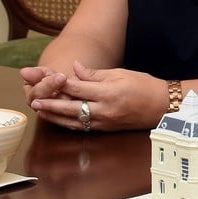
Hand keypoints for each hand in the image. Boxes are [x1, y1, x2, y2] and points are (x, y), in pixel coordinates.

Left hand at [29, 61, 167, 131]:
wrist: (163, 106)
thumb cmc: (144, 85)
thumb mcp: (120, 73)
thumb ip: (95, 74)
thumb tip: (75, 69)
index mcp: (108, 92)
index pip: (78, 88)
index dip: (60, 84)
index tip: (45, 80)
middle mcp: (105, 109)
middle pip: (72, 107)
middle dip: (52, 104)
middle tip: (34, 101)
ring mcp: (105, 122)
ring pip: (74, 121)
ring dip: (56, 116)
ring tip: (41, 111)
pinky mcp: (107, 129)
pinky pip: (83, 127)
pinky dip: (68, 123)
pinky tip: (58, 119)